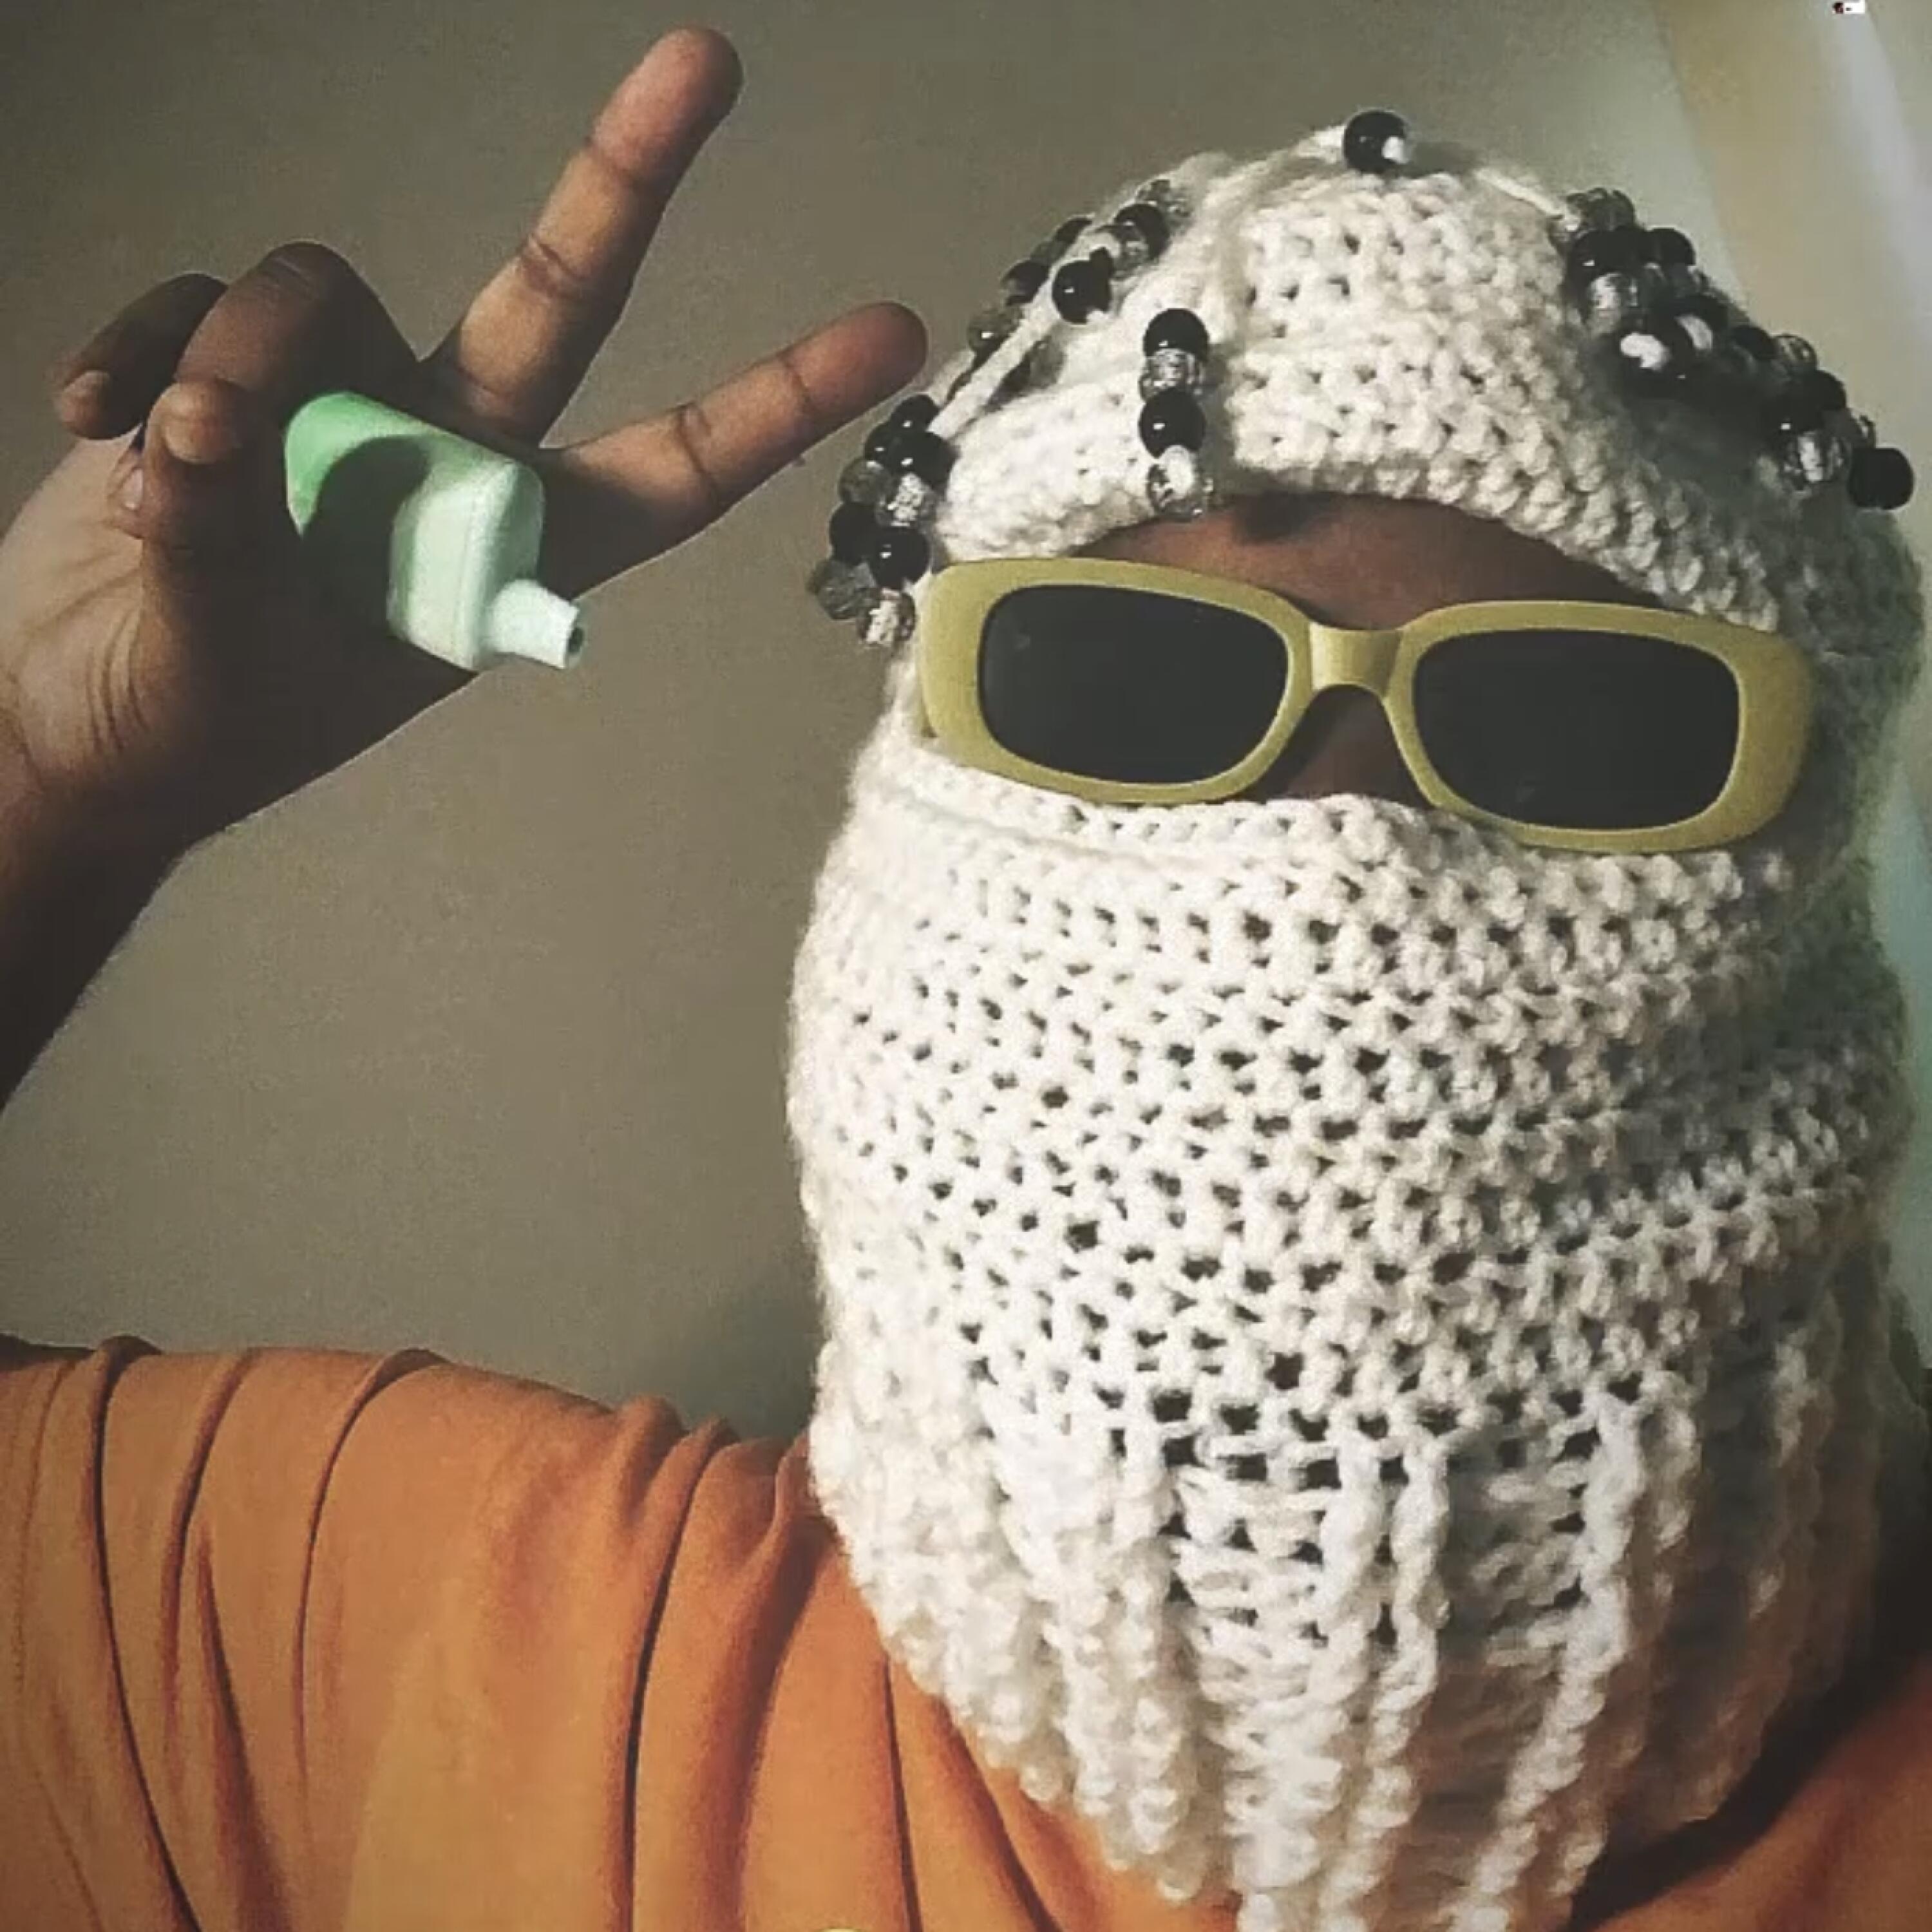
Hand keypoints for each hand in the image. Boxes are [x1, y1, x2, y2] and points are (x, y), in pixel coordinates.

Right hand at [0, 26, 926, 859]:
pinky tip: (91, 422)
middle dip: (625, 179)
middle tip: (708, 59)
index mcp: (500, 548)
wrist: (74, 720)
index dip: (774, 403)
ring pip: (322, 289)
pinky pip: (197, 306)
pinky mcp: (227, 364)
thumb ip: (226, 541)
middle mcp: (445, 452)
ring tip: (165, 462)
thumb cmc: (188, 720)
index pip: (668, 471)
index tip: (888, 336)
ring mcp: (340, 399)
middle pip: (557, 296)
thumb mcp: (228, 659)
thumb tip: (199, 430)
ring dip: (238, 356)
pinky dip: (137, 353)